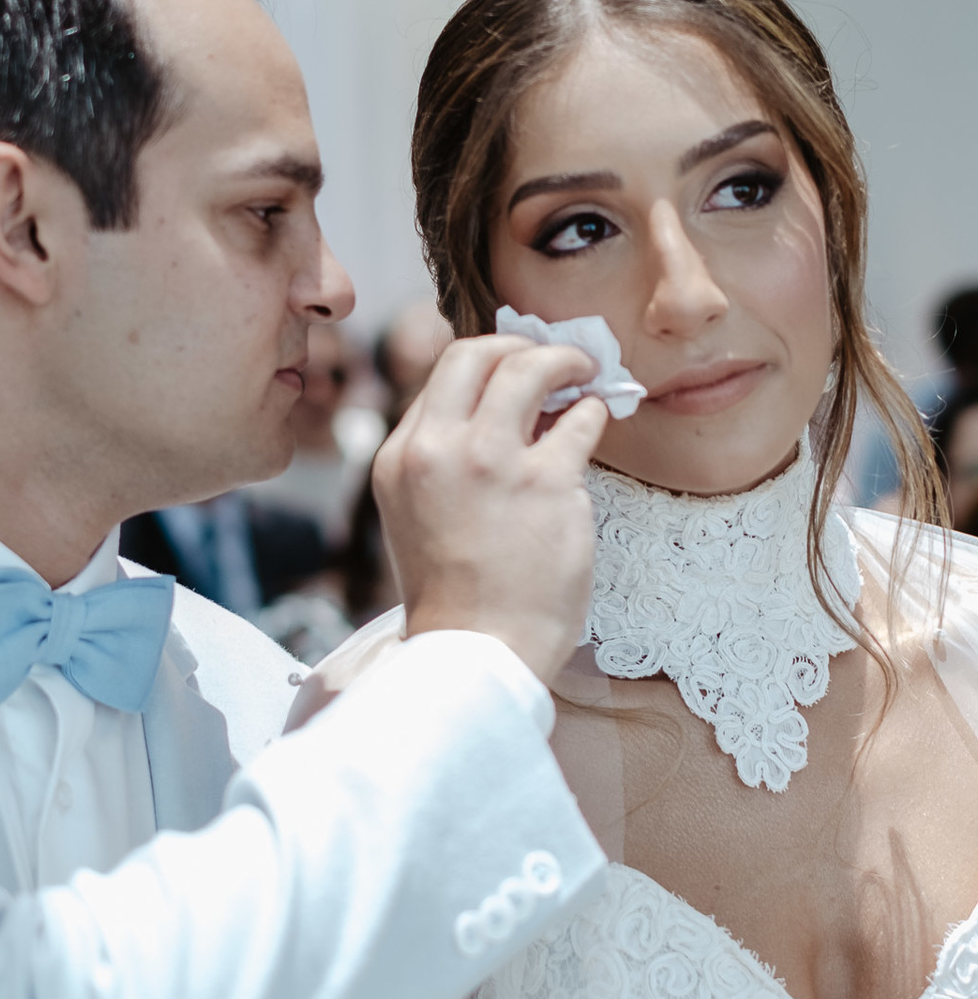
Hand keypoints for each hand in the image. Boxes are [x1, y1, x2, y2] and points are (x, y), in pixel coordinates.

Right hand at [373, 335, 608, 684]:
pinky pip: (582, 419)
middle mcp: (439, 449)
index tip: (515, 367)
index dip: (488, 361)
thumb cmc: (456, 596)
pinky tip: (599, 417)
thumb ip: (443, 459)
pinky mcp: (547, 483)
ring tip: (585, 372)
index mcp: (401, 457)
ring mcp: (493, 462)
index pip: (443, 376)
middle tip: (551, 357)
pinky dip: (595, 409)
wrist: (477, 655)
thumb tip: (503, 409)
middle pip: (478, 352)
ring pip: (531, 368)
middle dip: (521, 343)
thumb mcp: (418, 514)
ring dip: (566, 360)